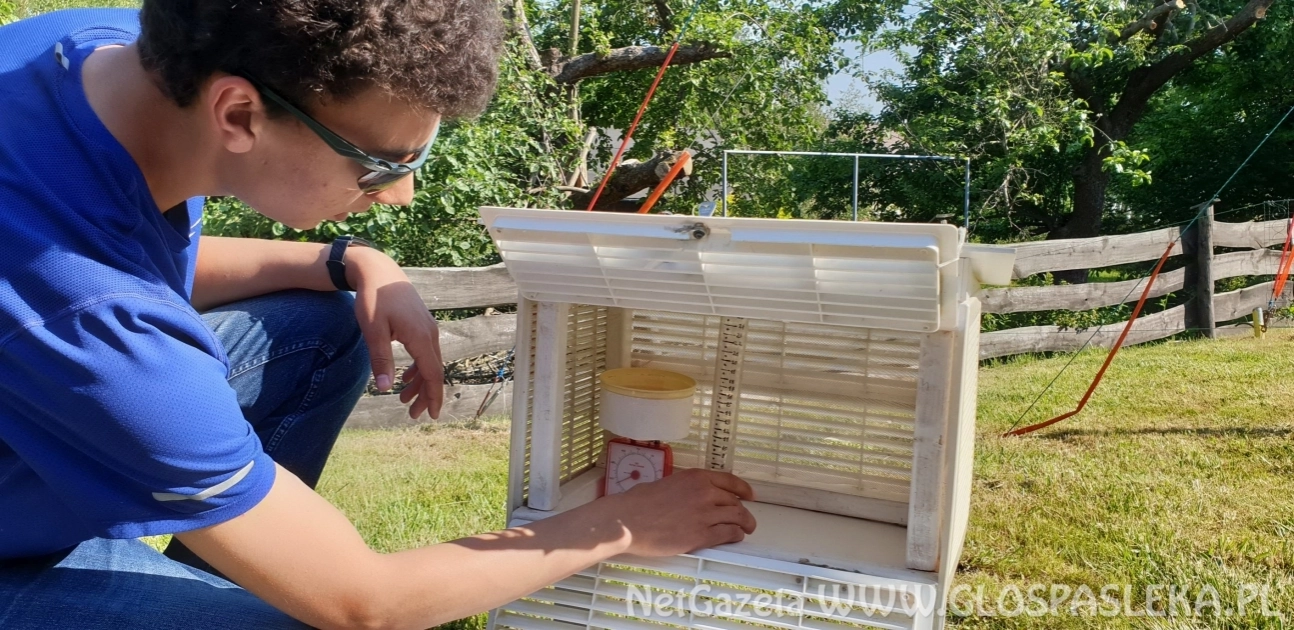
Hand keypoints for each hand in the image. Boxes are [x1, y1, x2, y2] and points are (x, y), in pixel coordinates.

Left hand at [346, 247, 443, 419]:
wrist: (379, 270)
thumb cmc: (373, 298)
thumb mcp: (373, 331)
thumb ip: (381, 360)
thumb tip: (385, 388)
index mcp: (420, 337)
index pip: (433, 373)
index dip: (434, 396)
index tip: (433, 415)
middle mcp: (430, 334)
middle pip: (434, 371)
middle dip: (426, 395)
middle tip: (413, 414)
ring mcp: (428, 328)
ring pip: (430, 362)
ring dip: (420, 382)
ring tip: (404, 399)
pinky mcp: (422, 324)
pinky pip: (426, 352)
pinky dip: (418, 367)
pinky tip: (406, 377)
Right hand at [596, 468, 756, 555]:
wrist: (627, 522)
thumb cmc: (637, 503)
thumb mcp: (666, 483)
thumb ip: (685, 488)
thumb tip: (689, 497)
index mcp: (696, 477)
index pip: (729, 481)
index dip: (743, 489)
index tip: (749, 495)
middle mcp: (705, 493)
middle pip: (734, 502)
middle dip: (742, 511)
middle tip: (745, 518)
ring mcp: (705, 514)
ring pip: (737, 518)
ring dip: (744, 524)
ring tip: (746, 529)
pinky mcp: (702, 535)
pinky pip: (728, 534)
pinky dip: (735, 535)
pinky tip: (735, 537)